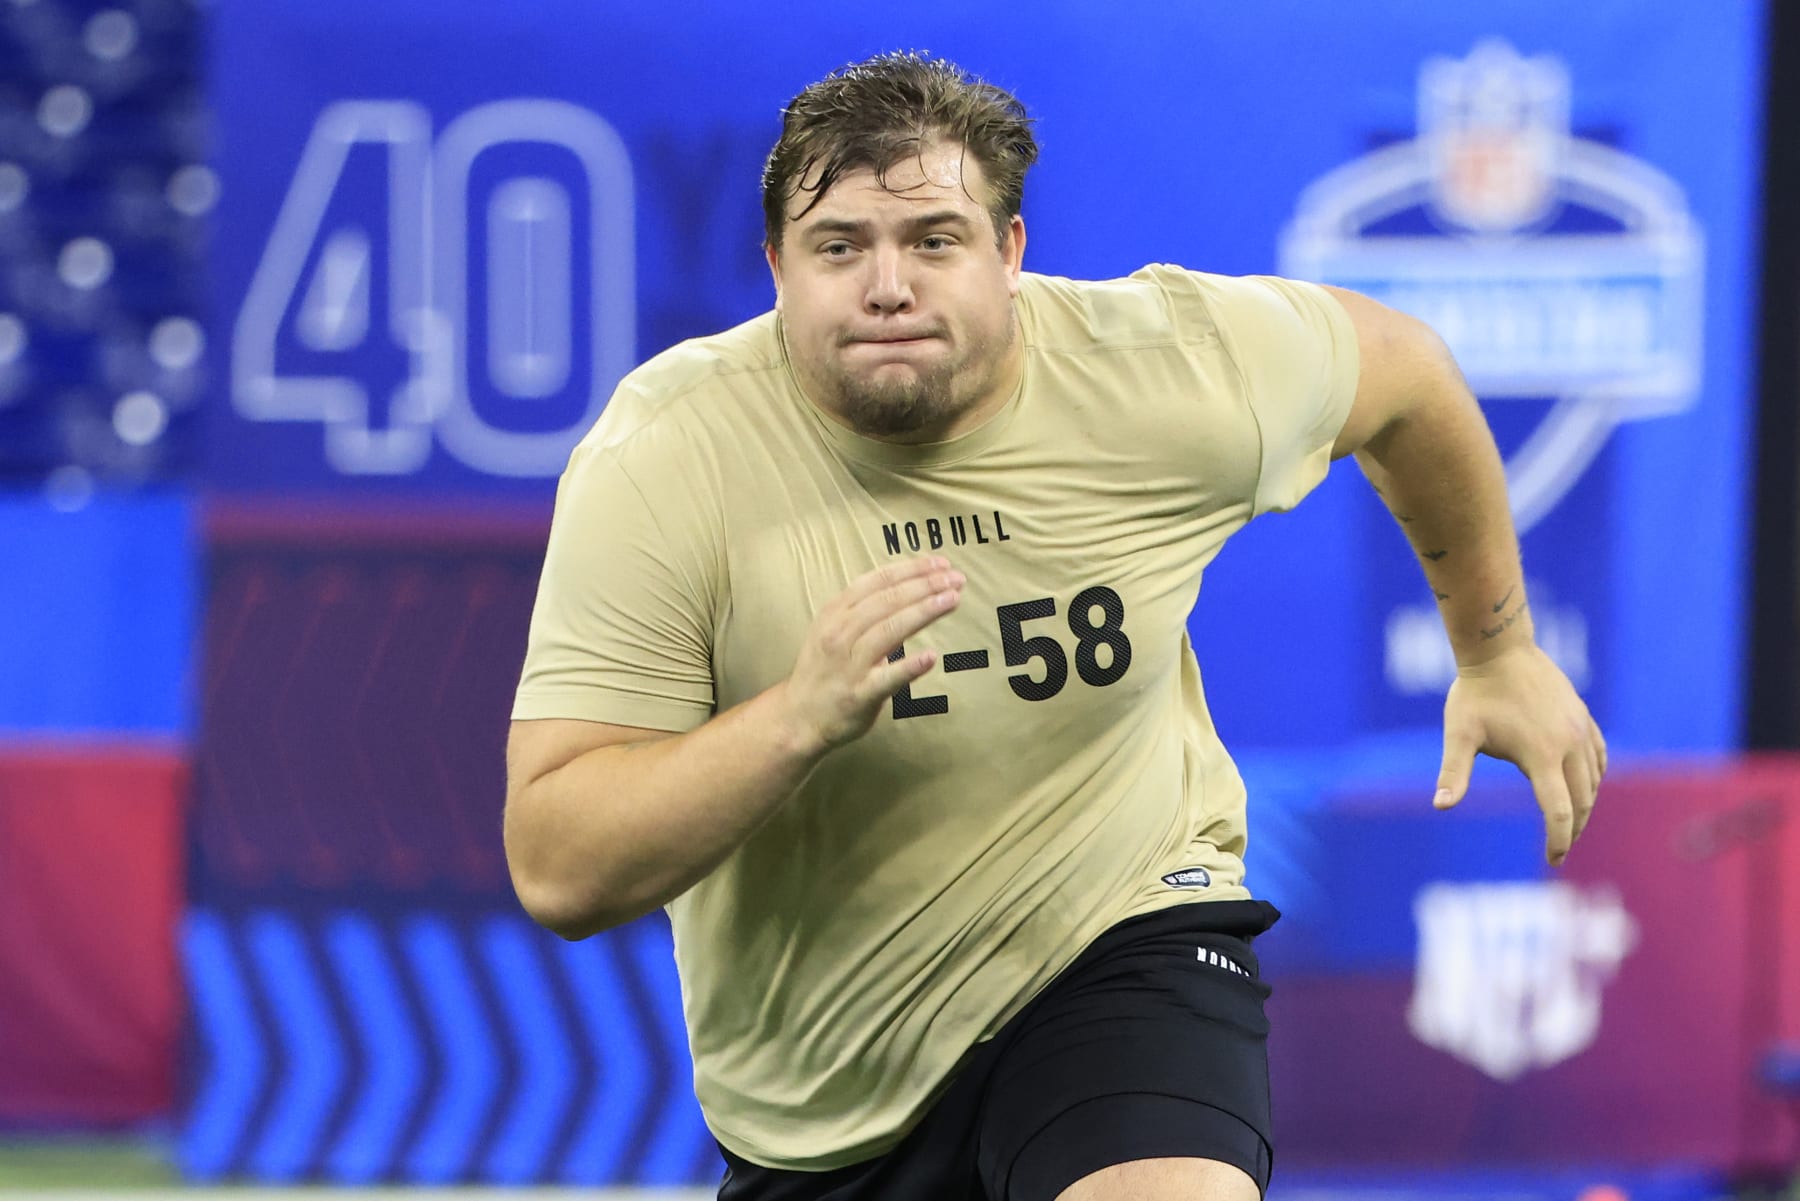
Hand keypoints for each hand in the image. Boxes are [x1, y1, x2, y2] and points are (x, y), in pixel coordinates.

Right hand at [775, 557, 963, 755]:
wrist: (797, 717)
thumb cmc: (823, 670)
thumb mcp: (830, 629)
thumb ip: (861, 609)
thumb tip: (903, 587)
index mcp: (835, 613)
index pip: (877, 582)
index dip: (910, 570)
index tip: (939, 563)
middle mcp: (840, 634)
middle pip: (887, 601)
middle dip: (924, 585)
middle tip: (955, 578)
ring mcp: (850, 665)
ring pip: (889, 630)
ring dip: (923, 611)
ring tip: (951, 599)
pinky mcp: (860, 694)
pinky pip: (887, 678)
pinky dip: (909, 667)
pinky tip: (931, 656)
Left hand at [1434, 643, 1607, 866]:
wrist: (1499, 649)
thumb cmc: (1475, 694)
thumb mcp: (1459, 734)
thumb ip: (1453, 772)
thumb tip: (1440, 805)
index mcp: (1542, 756)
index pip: (1559, 812)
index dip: (1558, 840)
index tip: (1552, 861)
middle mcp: (1569, 745)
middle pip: (1582, 801)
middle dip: (1573, 829)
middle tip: (1560, 849)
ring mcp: (1580, 729)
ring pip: (1594, 780)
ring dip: (1585, 805)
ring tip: (1569, 823)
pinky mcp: (1583, 717)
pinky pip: (1599, 755)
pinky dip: (1595, 777)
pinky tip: (1585, 786)